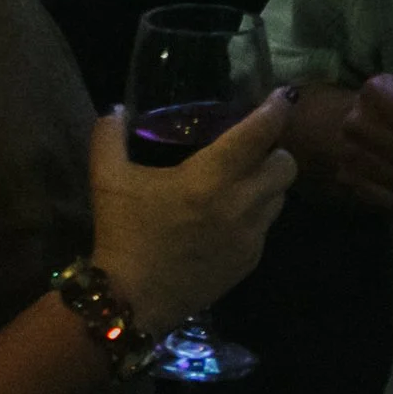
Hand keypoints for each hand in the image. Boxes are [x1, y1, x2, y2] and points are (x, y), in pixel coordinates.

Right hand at [88, 89, 297, 336]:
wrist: (133, 298)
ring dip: (268, 181)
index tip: (283, 95)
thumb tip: (116, 109)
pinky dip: (256, 211)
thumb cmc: (122, 232)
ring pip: (281, 197)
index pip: (257, 136)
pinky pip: (266, 225)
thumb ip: (109, 136)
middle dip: (275, 150)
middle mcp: (240, 205)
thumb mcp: (107, 179)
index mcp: (209, 179)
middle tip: (253, 145)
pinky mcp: (250, 261)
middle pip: (285, 166)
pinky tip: (226, 215)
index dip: (275, 111)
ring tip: (241, 179)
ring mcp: (251, 237)